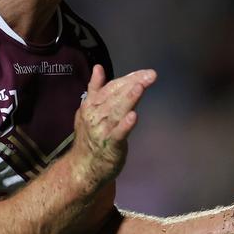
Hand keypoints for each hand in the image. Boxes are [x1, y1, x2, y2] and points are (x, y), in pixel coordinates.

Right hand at [70, 64, 156, 187]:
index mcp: (91, 104)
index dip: (128, 79)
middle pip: (116, 96)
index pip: (111, 87)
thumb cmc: (90, 136)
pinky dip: (125, 125)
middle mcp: (95, 114)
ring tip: (140, 87)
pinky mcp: (111, 145)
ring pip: (117, 112)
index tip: (145, 73)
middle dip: (133, 84)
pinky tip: (134, 116)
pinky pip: (118, 134)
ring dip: (128, 99)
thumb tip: (98, 67)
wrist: (82, 166)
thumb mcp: (88, 109)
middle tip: (151, 75)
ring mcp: (102, 130)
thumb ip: (95, 89)